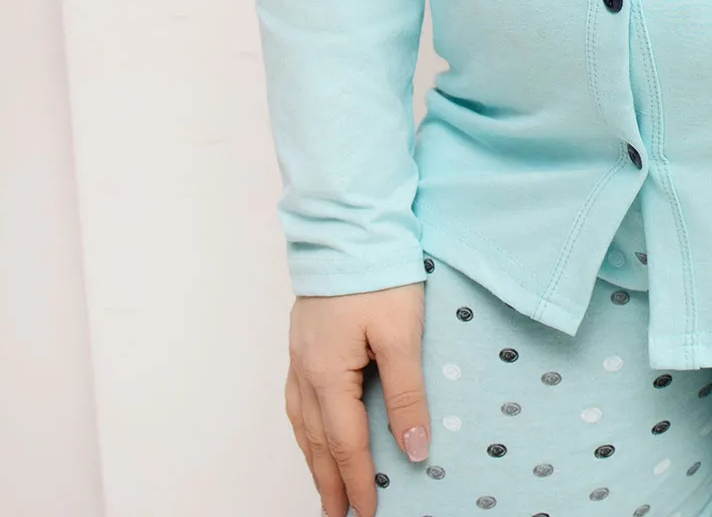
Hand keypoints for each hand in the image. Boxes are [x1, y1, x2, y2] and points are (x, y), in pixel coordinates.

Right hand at [285, 282, 431, 516]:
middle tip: (338, 515)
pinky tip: (313, 429)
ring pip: (302, 421)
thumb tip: (413, 450)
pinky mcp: (304, 337)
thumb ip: (407, 394)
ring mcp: (300, 352)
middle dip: (328, 481)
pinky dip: (306, 425)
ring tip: (325, 485)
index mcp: (328, 374)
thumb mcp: (401, 334)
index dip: (358, 481)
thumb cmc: (378, 274)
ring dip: (314, 457)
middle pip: (316, 440)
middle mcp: (305, 369)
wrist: (350, 223)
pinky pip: (298, 397)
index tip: (367, 513)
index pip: (344, 443)